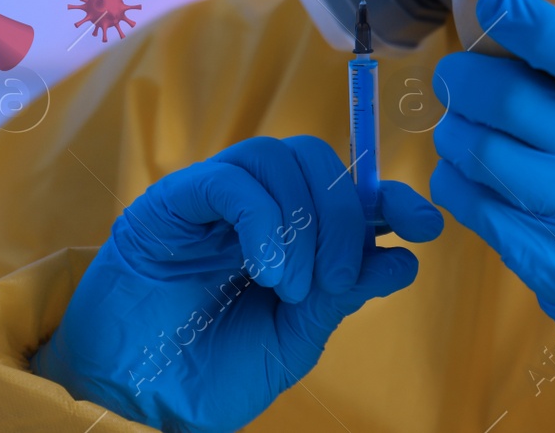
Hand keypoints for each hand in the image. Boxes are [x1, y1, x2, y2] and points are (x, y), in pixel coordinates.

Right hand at [32, 135, 442, 432]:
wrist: (129, 397)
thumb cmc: (204, 373)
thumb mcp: (291, 340)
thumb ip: (340, 297)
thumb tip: (404, 259)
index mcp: (289, 239)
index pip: (348, 194)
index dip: (390, 198)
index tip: (425, 225)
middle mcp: (255, 209)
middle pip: (320, 164)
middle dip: (346, 217)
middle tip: (335, 279)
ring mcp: (213, 200)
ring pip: (280, 158)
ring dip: (304, 221)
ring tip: (290, 286)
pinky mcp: (174, 202)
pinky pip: (231, 180)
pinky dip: (263, 218)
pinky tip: (266, 268)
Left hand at [430, 0, 554, 386]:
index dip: (542, 28)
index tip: (496, 4)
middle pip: (517, 104)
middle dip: (465, 77)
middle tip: (454, 71)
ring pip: (484, 154)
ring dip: (454, 128)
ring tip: (458, 120)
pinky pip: (477, 211)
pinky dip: (455, 179)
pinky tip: (461, 168)